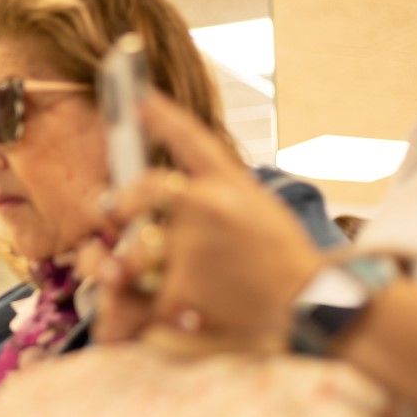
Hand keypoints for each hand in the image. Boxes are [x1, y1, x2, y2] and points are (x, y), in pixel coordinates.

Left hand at [98, 91, 322, 344]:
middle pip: (144, 191)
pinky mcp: (179, 289)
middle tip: (105, 211)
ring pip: (134, 252)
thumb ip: (218, 198)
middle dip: (120, 204)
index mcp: (231, 184)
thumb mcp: (259, 209)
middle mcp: (207, 206)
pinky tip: (188, 315)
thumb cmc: (283, 261)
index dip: (162, 117)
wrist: (311, 307)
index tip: (140, 101)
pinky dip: (161, 309)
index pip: (190, 139)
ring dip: (128, 266)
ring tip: (136, 276)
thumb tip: (171, 195)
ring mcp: (191, 246)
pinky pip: (149, 298)